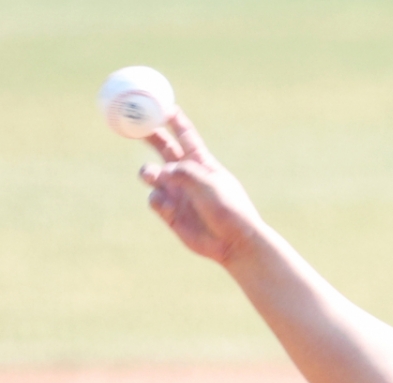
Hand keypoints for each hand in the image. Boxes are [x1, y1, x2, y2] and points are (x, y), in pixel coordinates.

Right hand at [139, 111, 263, 264]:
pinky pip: (154, 200)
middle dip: (147, 134)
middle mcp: (186, 175)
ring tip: (150, 175)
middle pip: (162, 147)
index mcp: (201, 162)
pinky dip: (156, 200)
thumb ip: (185, 172)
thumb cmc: (229, 209)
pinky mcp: (171, 214)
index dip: (172, 118)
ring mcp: (177, 193)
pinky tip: (166, 206)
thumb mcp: (209, 184)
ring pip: (152, 174)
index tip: (159, 104)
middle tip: (132, 124)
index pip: (184, 134)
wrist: (234, 244)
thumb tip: (164, 171)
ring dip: (147, 172)